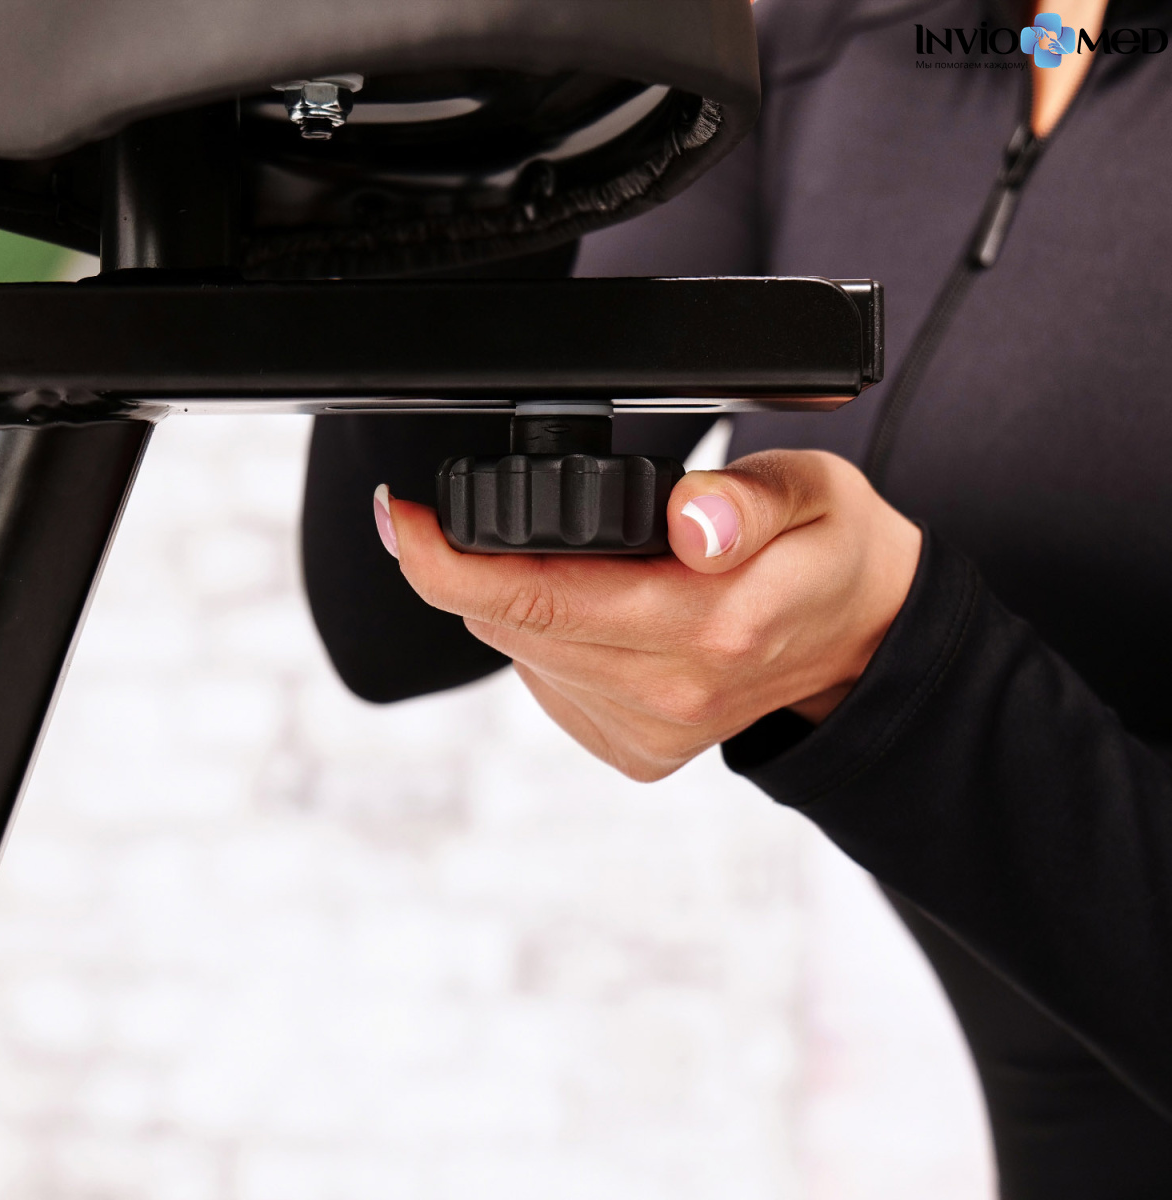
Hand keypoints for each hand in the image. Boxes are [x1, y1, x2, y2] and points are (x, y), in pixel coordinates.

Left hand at [374, 450, 920, 781]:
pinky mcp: (639, 750)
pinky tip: (592, 608)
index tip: (403, 517)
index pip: (539, 598)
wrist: (861, 637)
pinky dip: (544, 638)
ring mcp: (653, 731)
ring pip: (522, 655)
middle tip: (478, 515)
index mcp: (710, 626)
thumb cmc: (830, 552)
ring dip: (513, 600)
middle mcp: (672, 694)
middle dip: (471, 568)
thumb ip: (747, 504)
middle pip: (511, 625)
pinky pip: (547, 683)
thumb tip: (691, 523)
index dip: (448, 561)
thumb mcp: (812, 493)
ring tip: (569, 557)